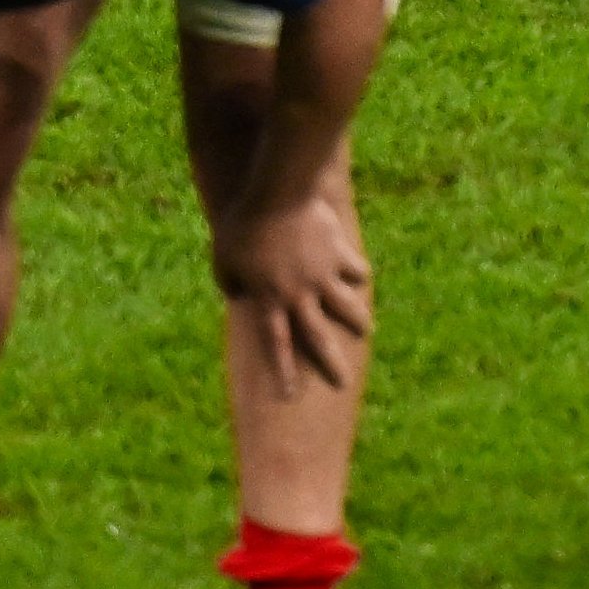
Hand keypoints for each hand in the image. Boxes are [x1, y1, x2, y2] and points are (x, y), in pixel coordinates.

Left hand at [208, 193, 375, 394]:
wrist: (279, 193)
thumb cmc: (243, 224)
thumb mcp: (222, 257)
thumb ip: (228, 282)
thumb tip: (237, 297)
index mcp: (271, 299)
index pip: (277, 345)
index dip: (282, 372)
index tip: (289, 396)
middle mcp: (300, 294)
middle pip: (319, 337)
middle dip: (331, 363)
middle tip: (343, 383)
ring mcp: (323, 274)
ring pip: (346, 306)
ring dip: (357, 320)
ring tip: (365, 329)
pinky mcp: (338, 252)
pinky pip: (354, 268)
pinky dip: (358, 273)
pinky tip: (360, 275)